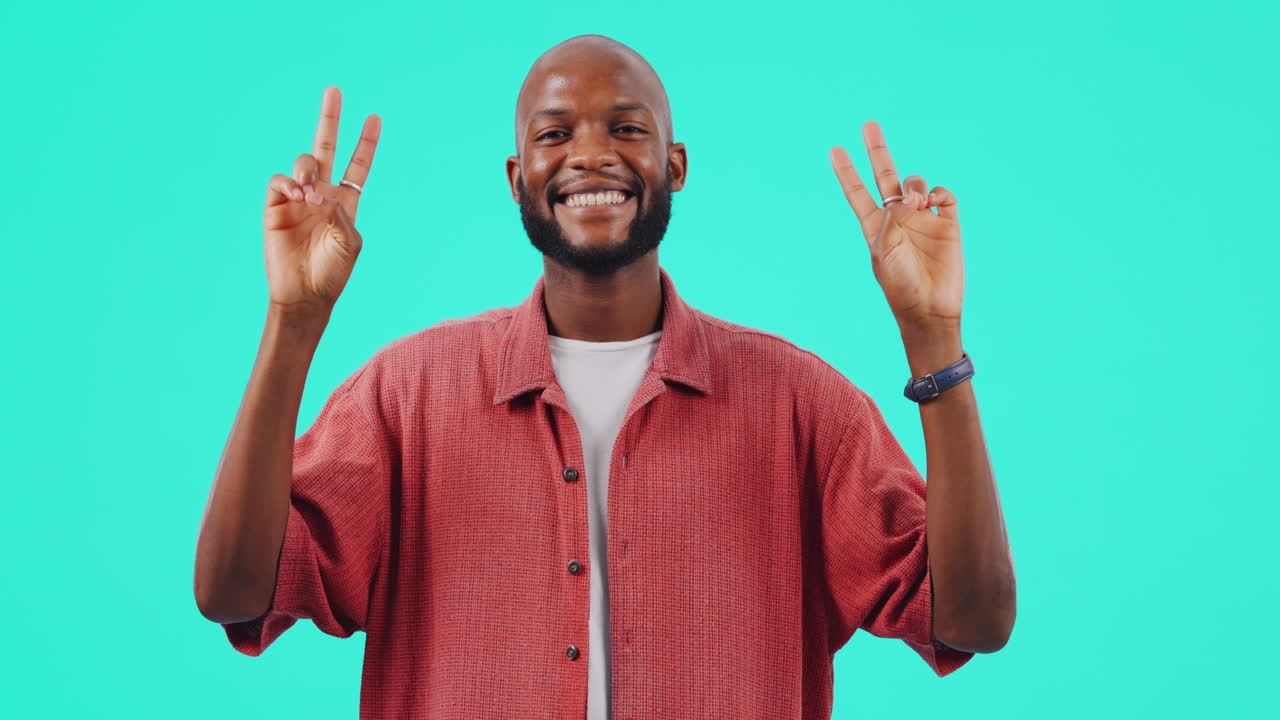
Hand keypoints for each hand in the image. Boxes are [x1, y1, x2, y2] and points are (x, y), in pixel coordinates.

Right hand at [263, 86, 380, 315]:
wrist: (304, 293)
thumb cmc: (332, 272)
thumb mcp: (348, 242)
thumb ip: (340, 212)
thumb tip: (319, 192)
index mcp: (346, 202)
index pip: (358, 166)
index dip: (366, 143)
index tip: (375, 118)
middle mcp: (322, 194)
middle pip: (327, 148)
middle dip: (330, 119)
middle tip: (334, 90)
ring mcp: (297, 198)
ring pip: (304, 162)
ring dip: (308, 172)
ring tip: (310, 195)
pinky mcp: (275, 206)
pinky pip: (280, 181)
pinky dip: (289, 183)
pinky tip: (298, 195)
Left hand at [830, 121, 962, 332]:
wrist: (931, 309)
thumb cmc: (901, 286)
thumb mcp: (885, 252)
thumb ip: (893, 219)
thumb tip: (912, 195)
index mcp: (875, 227)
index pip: (857, 193)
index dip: (846, 173)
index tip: (834, 150)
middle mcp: (898, 219)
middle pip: (886, 177)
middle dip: (877, 151)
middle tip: (868, 125)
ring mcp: (923, 219)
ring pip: (917, 184)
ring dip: (915, 186)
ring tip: (917, 203)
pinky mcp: (948, 224)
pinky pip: (944, 196)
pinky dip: (939, 192)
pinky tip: (932, 202)